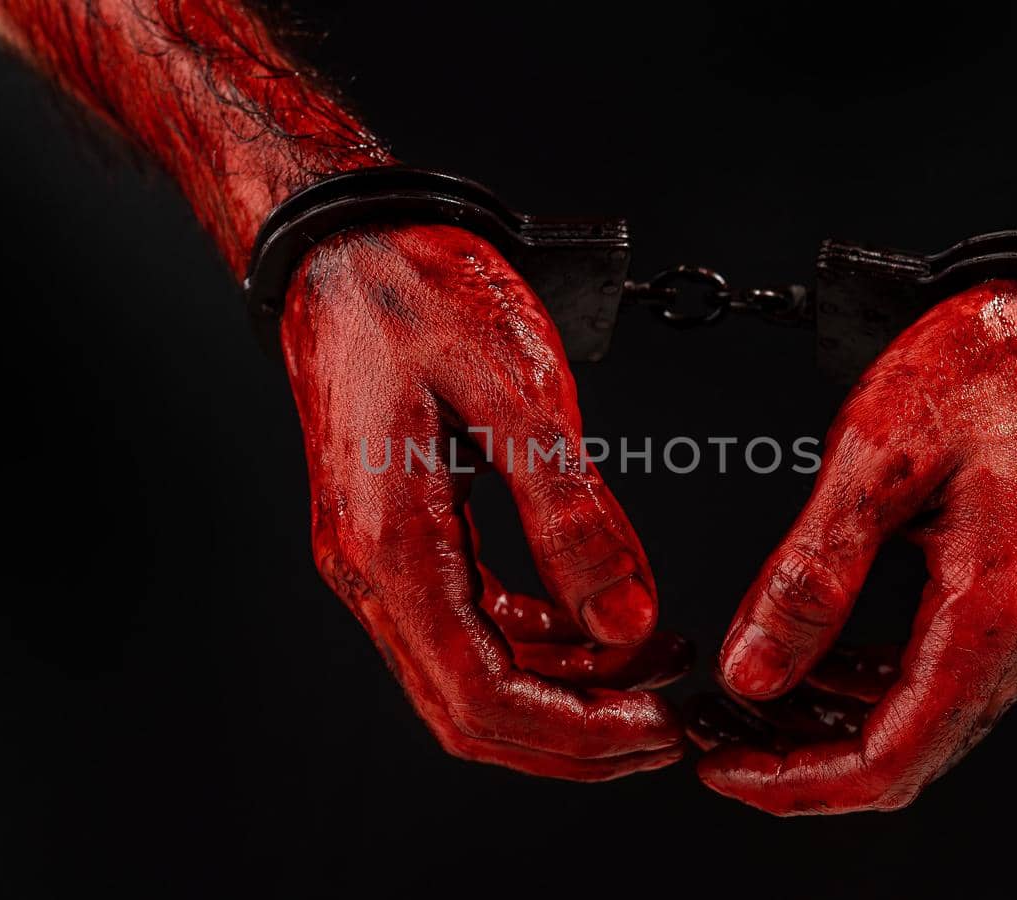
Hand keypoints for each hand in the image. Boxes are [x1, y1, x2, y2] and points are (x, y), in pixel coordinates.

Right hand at [282, 224, 688, 779]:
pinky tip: (597, 622)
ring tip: (656, 665)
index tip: (661, 727)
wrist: (347, 246)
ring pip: (472, 678)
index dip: (578, 735)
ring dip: (566, 693)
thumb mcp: (516, 387)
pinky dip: (540, 643)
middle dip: (577, 736)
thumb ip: (571, 514)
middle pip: (471, 713)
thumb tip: (628, 620)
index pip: (482, 699)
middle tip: (670, 720)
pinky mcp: (400, 538)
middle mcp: (371, 572)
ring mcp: (379, 560)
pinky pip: (470, 626)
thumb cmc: (416, 292)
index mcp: (390, 547)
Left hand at [694, 281, 1016, 812]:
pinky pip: (940, 675)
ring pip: (920, 721)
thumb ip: (811, 575)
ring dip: (829, 724)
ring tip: (751, 695)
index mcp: (994, 613)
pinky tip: (817, 657)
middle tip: (720, 735)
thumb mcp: (877, 457)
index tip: (723, 770)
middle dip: (801, 761)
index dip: (794, 783)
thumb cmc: (999, 365)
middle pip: (905, 756)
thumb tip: (754, 669)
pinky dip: (867, 683)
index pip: (889, 759)